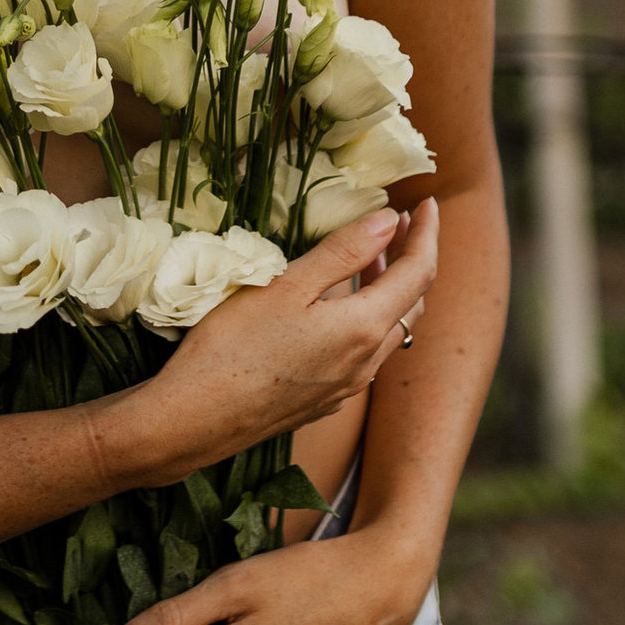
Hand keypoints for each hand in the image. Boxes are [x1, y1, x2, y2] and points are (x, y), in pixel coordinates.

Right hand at [99, 200, 436, 492]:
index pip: (418, 273)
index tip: (429, 203)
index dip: (427, 234)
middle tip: (399, 224)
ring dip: (390, 291)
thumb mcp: (286, 285)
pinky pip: (366, 355)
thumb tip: (390, 220)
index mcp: (364, 328)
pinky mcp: (324, 401)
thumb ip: (343, 251)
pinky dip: (368, 320)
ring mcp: (347, 387)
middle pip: (412, 304)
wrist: (196, 421)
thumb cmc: (233, 346)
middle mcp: (367, 363)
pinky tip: (339, 309)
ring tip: (371, 258)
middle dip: (411, 260)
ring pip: (390, 333)